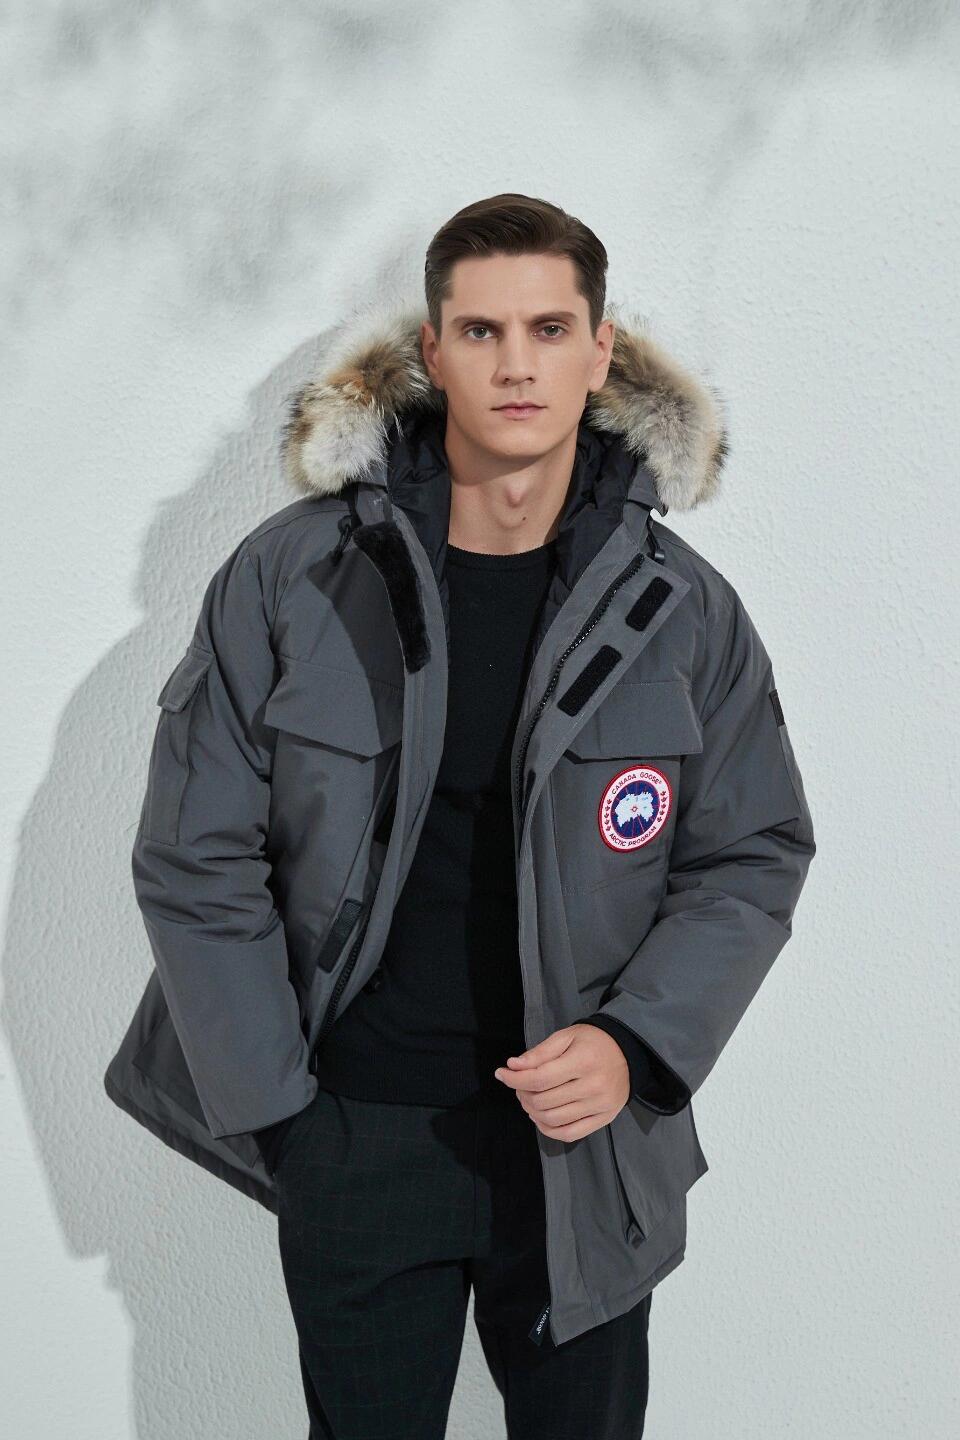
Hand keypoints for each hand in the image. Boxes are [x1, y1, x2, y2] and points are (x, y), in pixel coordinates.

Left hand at [493, 1023, 629, 1140]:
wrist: (628, 1052)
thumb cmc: (593, 1042)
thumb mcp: (566, 1037)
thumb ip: (539, 1053)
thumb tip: (513, 1067)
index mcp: (583, 1062)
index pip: (540, 1078)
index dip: (515, 1079)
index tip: (501, 1074)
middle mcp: (593, 1087)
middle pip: (544, 1101)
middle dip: (522, 1093)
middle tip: (518, 1084)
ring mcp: (600, 1106)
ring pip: (554, 1119)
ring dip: (532, 1111)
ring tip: (528, 1099)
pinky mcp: (603, 1119)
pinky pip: (570, 1134)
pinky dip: (549, 1130)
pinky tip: (540, 1117)